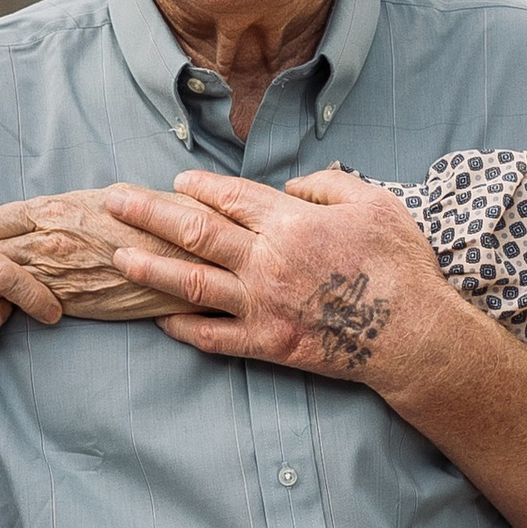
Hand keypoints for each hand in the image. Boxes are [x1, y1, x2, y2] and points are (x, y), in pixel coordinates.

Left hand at [0, 191, 166, 322]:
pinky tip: (0, 305)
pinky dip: (10, 304)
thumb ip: (65, 209)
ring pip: (1, 282)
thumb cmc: (149, 220)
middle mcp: (47, 242)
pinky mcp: (70, 304)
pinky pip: (27, 305)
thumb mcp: (101, 198)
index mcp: (53, 209)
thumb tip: (43, 216)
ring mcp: (56, 276)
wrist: (185, 255)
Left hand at [101, 167, 444, 384]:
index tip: (176, 183)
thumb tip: (293, 186)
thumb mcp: (375, 203)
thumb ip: (329, 186)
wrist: (412, 334)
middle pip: (194, 232)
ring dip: (150, 269)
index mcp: (290, 223)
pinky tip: (160, 319)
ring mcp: (261, 305)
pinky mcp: (266, 344)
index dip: (198, 188)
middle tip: (114, 202)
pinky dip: (183, 328)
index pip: (229, 197)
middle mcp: (266, 261)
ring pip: (190, 283)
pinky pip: (213, 337)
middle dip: (149, 214)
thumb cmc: (400, 265)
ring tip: (118, 257)